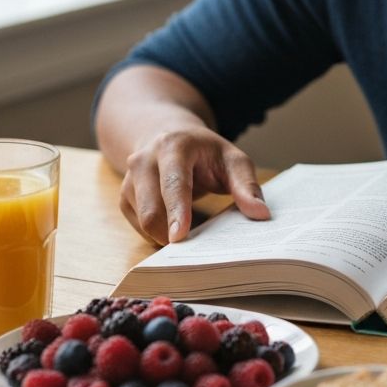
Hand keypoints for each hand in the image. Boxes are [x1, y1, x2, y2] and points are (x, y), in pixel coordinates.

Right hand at [118, 127, 270, 245]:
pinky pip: (139, 227)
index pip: (173, 182)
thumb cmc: (205, 152)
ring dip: (166, 235)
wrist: (168, 135)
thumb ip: (246, 185)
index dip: (177, 210)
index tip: (181, 237)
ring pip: (143, 222)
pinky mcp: (125, 198)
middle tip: (196, 251)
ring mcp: (130, 180)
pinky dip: (159, 234)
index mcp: (173, 146)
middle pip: (151, 209)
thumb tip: (261, 214)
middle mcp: (144, 161)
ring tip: (191, 233)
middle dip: (170, 233)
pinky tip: (177, 226)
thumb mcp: (232, 159)